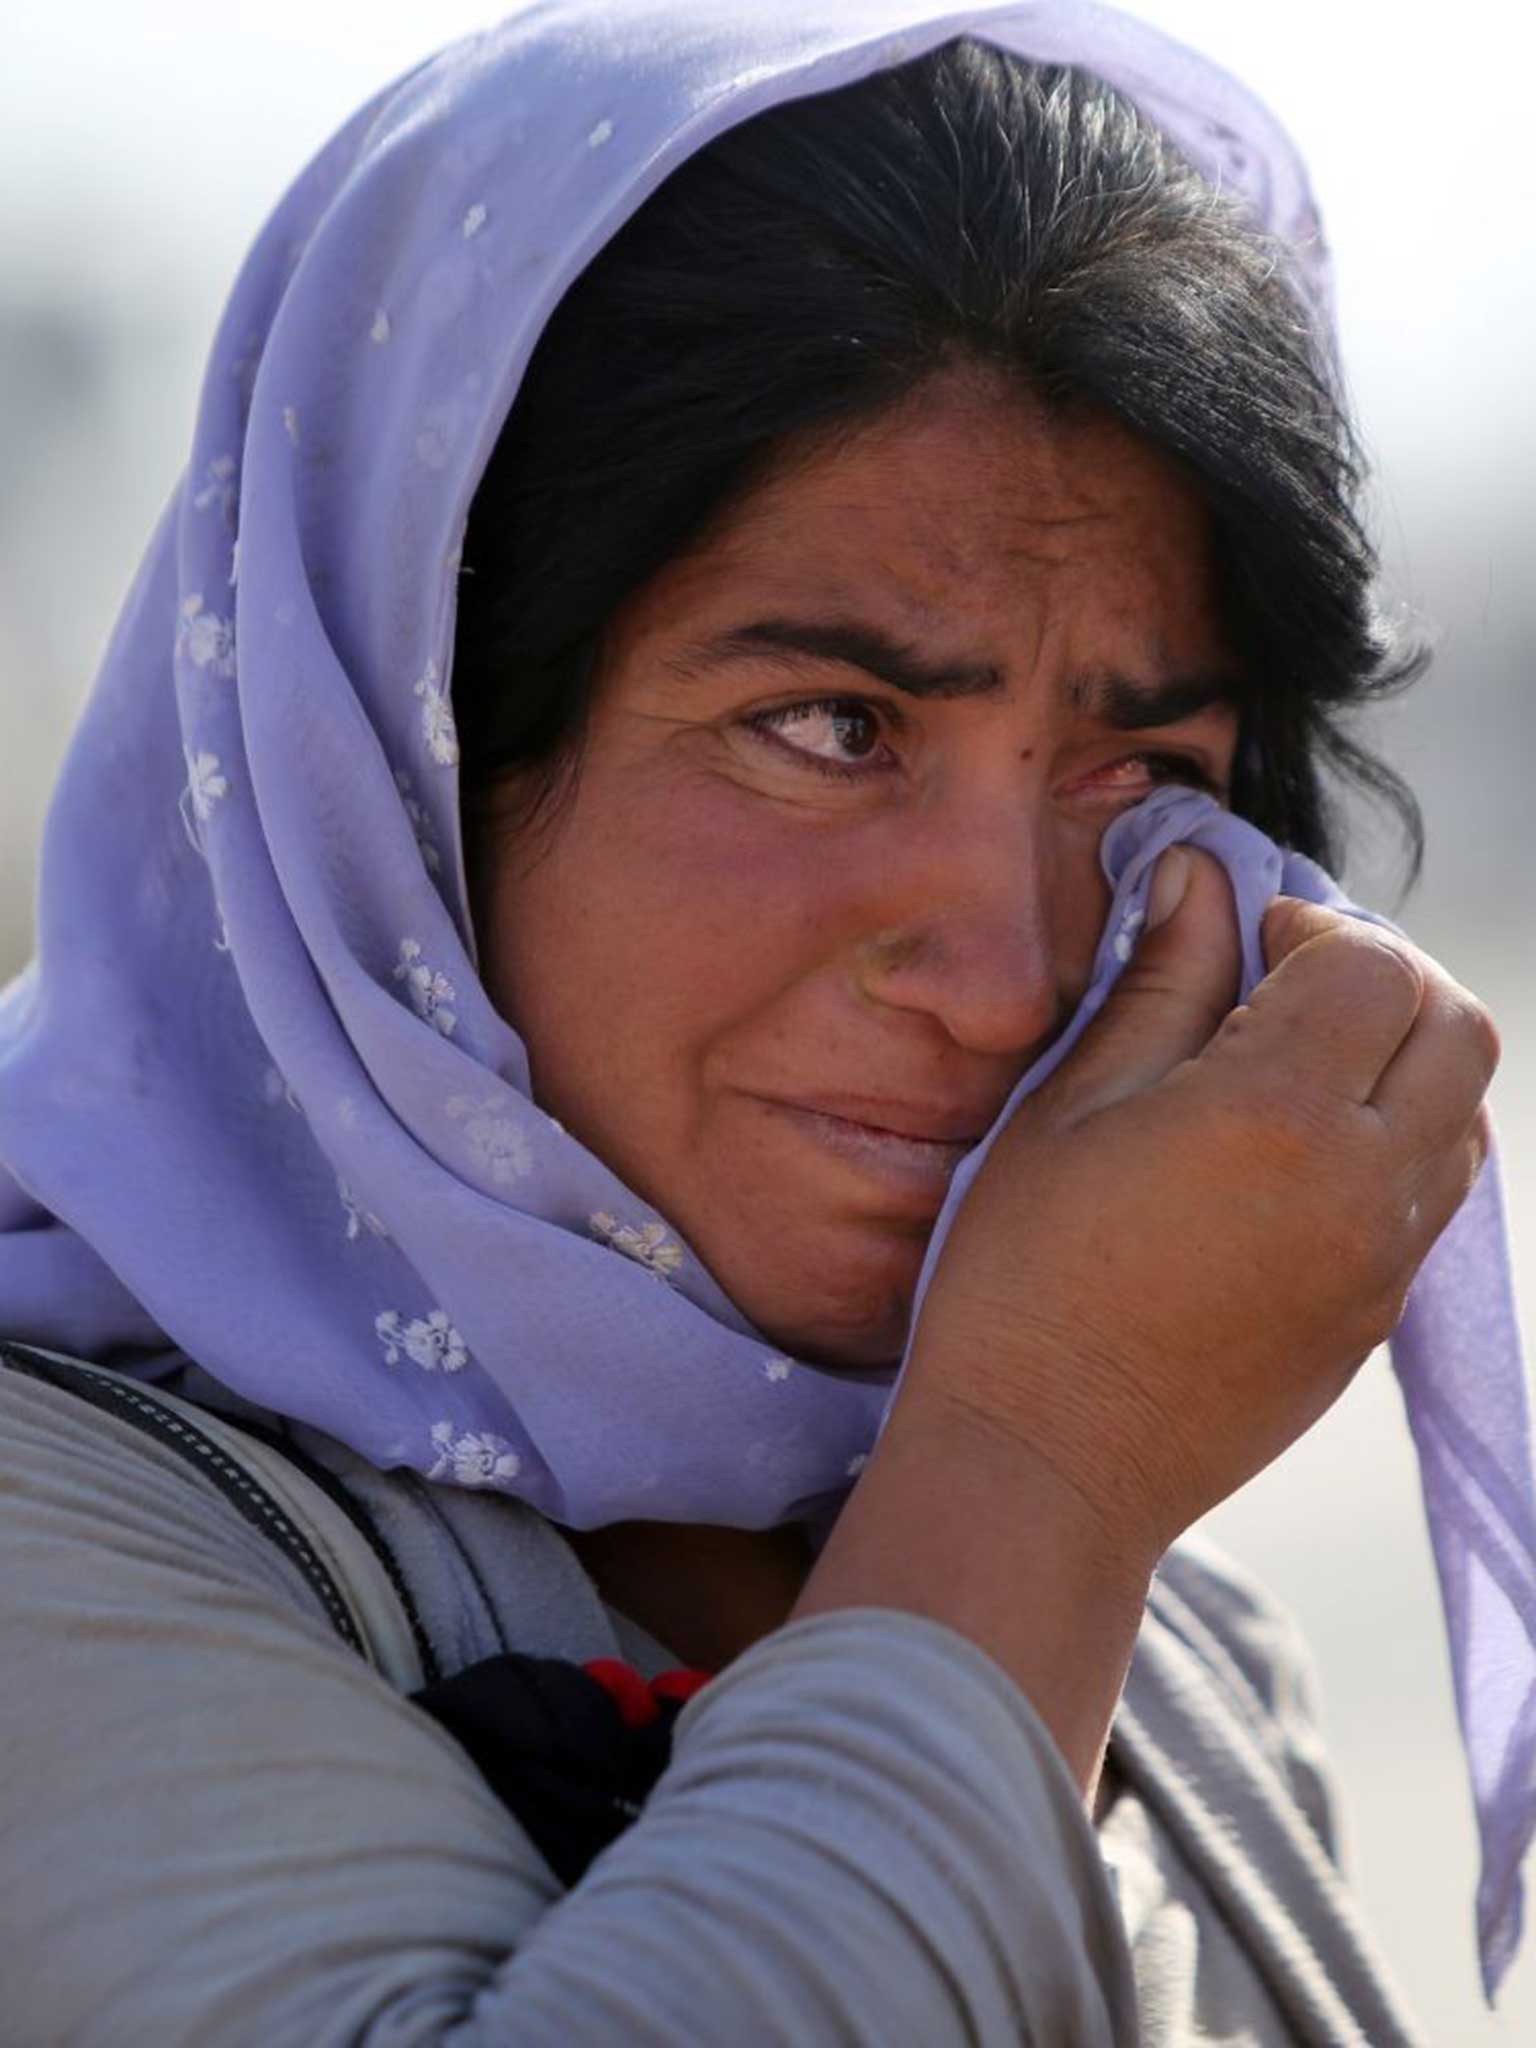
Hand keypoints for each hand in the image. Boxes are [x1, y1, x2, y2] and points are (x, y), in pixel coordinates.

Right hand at [901, 849, 1498, 1566]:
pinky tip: (1294, 1156)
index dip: (1311, 928)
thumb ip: (1156, 984)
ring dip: (1402, 1061)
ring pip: (1463, 1113)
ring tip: (1295, 1070)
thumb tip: (1197, 877)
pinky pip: (1433, 1195)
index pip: (1371, 964)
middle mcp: (1361, 1185)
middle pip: (1455, 1028)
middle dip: (1383, 979)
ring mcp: (1382, 1262)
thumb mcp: (1066, 1110)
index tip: (1242, 943)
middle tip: (1286, 988)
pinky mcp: (1376, 1318)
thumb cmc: (1024, 1284)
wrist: (1046, 1465)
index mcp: (1276, 1115)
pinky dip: (1396, 1140)